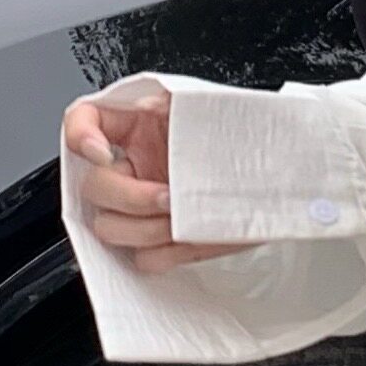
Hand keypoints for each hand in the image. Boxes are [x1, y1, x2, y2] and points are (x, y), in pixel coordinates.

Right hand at [61, 89, 254, 270]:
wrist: (286, 173)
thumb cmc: (254, 136)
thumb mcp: (214, 106)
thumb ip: (181, 109)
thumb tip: (164, 117)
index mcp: (141, 124)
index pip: (83, 119)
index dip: (80, 136)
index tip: (102, 152)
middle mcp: (136, 165)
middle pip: (92, 187)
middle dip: (131, 197)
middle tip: (169, 196)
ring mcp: (145, 206)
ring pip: (109, 227)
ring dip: (145, 228)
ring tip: (182, 218)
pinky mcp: (164, 242)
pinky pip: (143, 259)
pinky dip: (166, 252)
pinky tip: (189, 237)